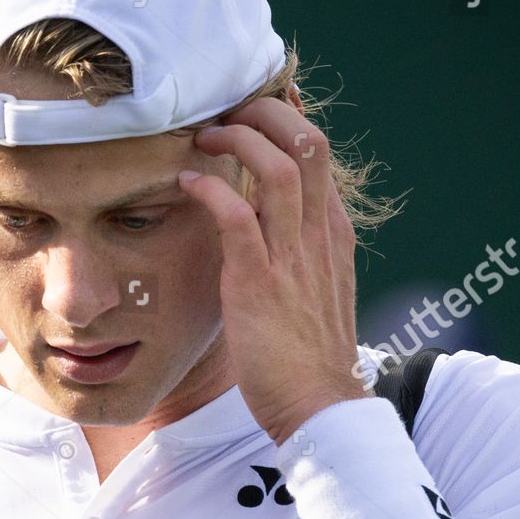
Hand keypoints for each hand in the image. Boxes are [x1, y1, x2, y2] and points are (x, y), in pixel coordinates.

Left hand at [178, 96, 368, 445]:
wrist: (319, 408)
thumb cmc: (306, 359)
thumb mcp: (311, 291)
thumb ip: (294, 253)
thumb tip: (260, 226)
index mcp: (332, 234)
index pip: (318, 151)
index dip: (283, 120)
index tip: (249, 111)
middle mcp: (319, 235)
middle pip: (307, 140)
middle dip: (263, 113)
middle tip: (223, 112)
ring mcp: (293, 257)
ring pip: (278, 165)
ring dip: (236, 140)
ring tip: (203, 138)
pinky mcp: (259, 282)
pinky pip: (237, 215)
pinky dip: (210, 189)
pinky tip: (186, 184)